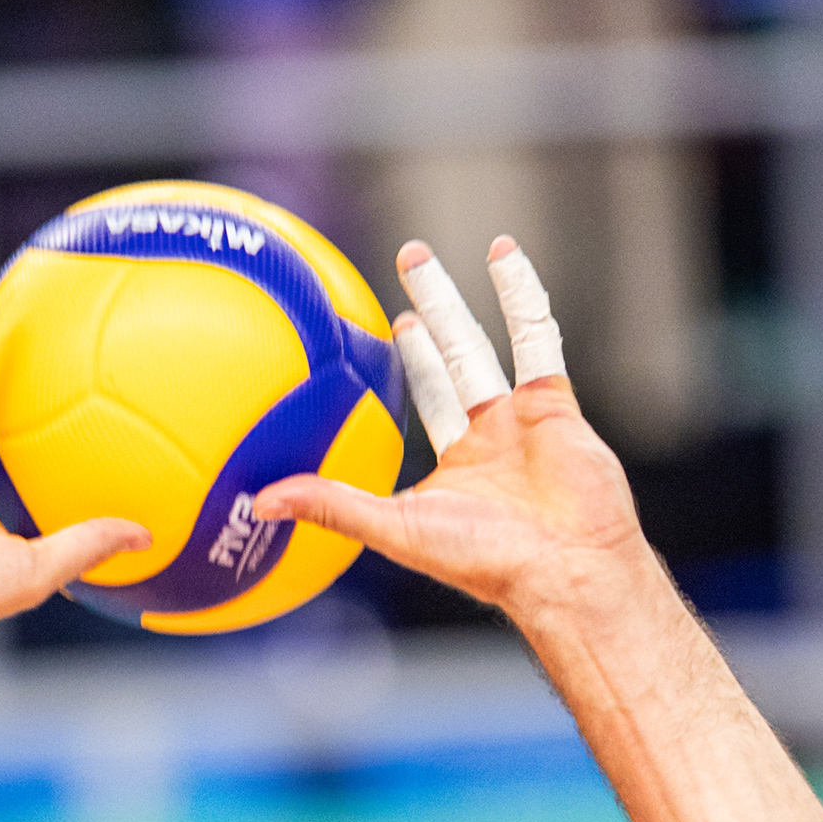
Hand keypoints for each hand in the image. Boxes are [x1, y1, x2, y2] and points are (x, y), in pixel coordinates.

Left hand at [253, 238, 643, 625]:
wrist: (565, 569)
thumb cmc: (486, 562)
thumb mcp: (394, 529)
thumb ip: (331, 506)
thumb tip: (256, 503)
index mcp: (454, 469)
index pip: (422, 403)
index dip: (402, 365)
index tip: (374, 328)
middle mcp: (487, 438)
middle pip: (450, 362)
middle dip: (426, 317)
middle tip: (401, 267)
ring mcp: (522, 419)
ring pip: (482, 343)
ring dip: (453, 297)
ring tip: (422, 253)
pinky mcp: (555, 404)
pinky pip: (536, 337)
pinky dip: (520, 293)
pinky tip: (503, 252)